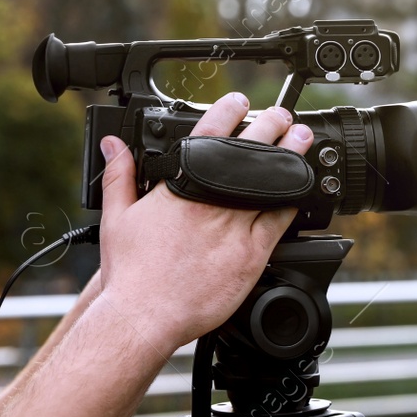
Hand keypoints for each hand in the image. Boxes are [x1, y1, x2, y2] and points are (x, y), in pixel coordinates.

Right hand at [94, 92, 312, 358]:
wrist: (146, 315)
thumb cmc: (131, 273)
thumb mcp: (117, 216)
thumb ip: (120, 175)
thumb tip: (113, 145)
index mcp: (182, 186)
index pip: (209, 135)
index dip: (227, 112)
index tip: (239, 102)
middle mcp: (212, 201)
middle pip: (250, 153)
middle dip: (271, 127)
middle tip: (283, 116)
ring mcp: (235, 226)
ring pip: (272, 182)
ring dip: (291, 157)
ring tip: (302, 139)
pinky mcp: (252, 255)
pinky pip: (280, 221)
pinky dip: (292, 202)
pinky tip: (301, 190)